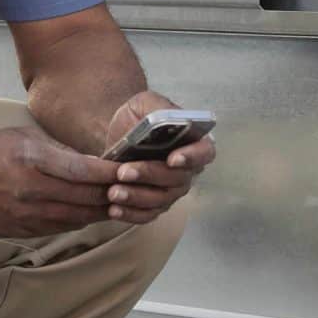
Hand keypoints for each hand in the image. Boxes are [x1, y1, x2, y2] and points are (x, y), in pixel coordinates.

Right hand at [0, 127, 120, 238]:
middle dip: (114, 192)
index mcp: (33, 160)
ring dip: (104, 210)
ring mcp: (32, 214)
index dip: (111, 172)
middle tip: (133, 186)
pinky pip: (66, 227)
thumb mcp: (22, 136)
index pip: (83, 170)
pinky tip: (94, 212)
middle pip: (87, 196)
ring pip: (81, 216)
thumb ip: (57, 149)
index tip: (128, 168)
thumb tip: (89, 161)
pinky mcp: (29, 231)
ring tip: (121, 201)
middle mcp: (34, 190)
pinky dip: (84, 219)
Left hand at [99, 90, 214, 223]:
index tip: (172, 159)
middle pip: (178, 179)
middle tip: (123, 172)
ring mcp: (172, 189)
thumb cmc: (138, 116)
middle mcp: (188, 169)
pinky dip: (131, 214)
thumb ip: (157, 107)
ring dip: (137, 198)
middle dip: (150, 176)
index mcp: (193, 141)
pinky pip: (147, 214)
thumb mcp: (146, 102)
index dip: (192, 157)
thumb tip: (164, 119)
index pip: (205, 152)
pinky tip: (113, 209)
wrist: (118, 134)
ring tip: (113, 192)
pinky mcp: (154, 204)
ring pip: (161, 200)